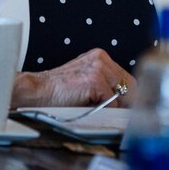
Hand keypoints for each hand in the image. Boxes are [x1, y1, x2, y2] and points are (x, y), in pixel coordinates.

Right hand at [11, 48, 135, 106]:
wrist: (38, 91)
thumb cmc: (59, 90)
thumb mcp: (85, 79)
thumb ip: (104, 82)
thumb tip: (125, 99)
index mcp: (100, 56)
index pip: (126, 78)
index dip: (128, 95)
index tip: (126, 107)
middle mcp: (101, 58)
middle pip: (129, 85)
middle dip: (124, 102)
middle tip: (114, 113)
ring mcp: (99, 68)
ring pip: (121, 95)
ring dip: (111, 106)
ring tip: (93, 106)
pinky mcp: (95, 80)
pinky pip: (111, 103)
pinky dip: (102, 110)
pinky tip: (87, 106)